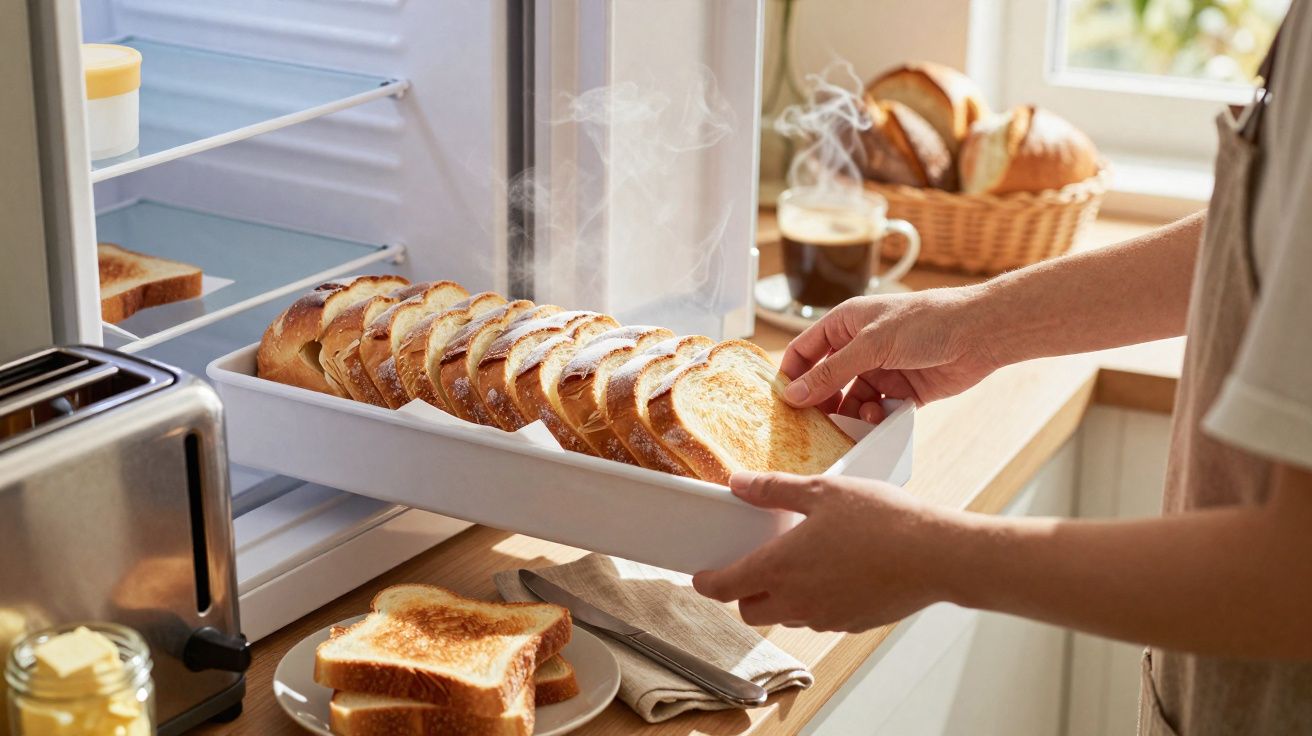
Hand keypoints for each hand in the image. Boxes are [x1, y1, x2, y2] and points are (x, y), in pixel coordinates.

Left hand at [692, 472, 959, 631]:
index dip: (707, 583)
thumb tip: (739, 484)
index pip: (726, 587)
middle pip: (751, 611)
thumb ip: (774, 489)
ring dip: (781, 597)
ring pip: (786, 616)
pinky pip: (820, 618)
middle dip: (743, 593)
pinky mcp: (852, 624)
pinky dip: (815, 602)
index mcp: (781, 567)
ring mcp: (826, 618)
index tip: (701, 577)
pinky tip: (835, 572)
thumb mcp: (823, 491)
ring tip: (800, 563)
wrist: (936, 555)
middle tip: (752, 566)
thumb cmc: (883, 521)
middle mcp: (798, 601)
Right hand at [781, 288, 999, 421]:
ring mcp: (882, 369)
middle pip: (826, 380)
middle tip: (813, 425)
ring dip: (851, 413)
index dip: (792, 374)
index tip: (782, 402)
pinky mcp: (903, 390)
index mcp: (847, 324)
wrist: (979, 334)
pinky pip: (878, 410)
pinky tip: (880, 418)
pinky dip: (875, 418)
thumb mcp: (871, 345)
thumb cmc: (927, 321)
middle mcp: (861, 346)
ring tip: (855, 421)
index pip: (805, 350)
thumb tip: (794, 395)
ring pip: (852, 400)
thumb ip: (830, 373)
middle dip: (820, 401)